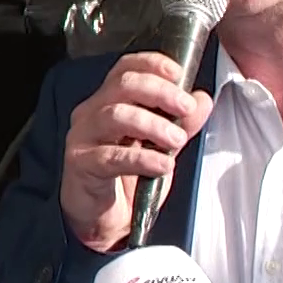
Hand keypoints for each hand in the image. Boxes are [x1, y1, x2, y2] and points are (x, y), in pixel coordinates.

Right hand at [60, 52, 213, 252]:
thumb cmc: (128, 177)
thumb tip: (202, 100)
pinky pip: (112, 156)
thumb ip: (182, 122)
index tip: (179, 74)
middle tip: (185, 107)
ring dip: (153, 124)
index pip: (127, 67)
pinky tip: (163, 165)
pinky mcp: (80, 164)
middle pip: (123, 85)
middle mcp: (92, 112)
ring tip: (177, 140)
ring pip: (115, 115)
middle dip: (160, 92)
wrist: (104, 219)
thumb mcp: (162, 146)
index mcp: (110, 100)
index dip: (153, 64)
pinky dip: (143, 158)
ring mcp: (83, 137)